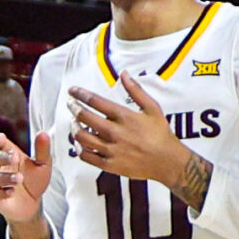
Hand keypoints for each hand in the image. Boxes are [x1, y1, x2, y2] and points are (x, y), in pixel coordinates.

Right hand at [0, 131, 52, 223]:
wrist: (33, 206)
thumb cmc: (35, 182)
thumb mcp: (43, 166)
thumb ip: (43, 150)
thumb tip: (43, 133)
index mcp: (9, 155)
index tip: (2, 139)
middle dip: (2, 157)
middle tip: (15, 158)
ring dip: (5, 177)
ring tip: (19, 179)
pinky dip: (1, 192)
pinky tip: (12, 191)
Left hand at [69, 73, 190, 187]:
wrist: (167, 161)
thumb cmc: (161, 134)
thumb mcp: (152, 108)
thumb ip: (136, 90)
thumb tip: (124, 74)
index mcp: (124, 117)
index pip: (95, 101)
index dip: (80, 94)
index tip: (72, 90)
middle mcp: (115, 133)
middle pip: (85, 117)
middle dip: (73, 107)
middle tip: (70, 104)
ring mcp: (111, 150)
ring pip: (82, 137)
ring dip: (74, 127)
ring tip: (74, 122)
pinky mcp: (110, 165)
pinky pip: (87, 156)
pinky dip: (79, 149)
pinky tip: (79, 143)